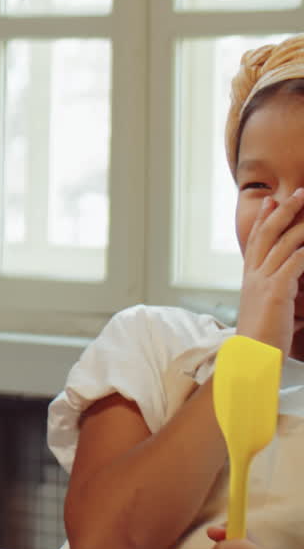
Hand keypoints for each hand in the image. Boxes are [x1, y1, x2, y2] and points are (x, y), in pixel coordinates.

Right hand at [237, 188, 303, 353]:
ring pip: (284, 243)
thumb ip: (284, 294)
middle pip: (268, 234)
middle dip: (284, 211)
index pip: (255, 241)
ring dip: (301, 223)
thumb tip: (296, 292)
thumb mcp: (273, 310)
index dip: (263, 219)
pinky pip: (296, 262)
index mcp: (251, 277)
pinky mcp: (277, 290)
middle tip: (298, 192)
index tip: (272, 201)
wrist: (250, 356)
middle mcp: (254, 275)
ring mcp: (263, 281)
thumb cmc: (264, 338)